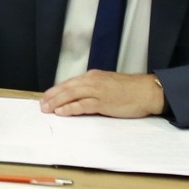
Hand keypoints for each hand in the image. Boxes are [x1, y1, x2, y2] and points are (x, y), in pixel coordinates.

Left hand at [41, 70, 164, 117]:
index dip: (56, 90)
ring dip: (56, 102)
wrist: (147, 91)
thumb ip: (94, 88)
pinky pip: (83, 105)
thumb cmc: (130, 89)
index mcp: (93, 76)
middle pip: (67, 88)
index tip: (46, 97)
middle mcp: (92, 81)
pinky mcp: (104, 102)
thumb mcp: (108, 84)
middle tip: (41, 105)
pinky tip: (61, 112)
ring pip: (71, 95)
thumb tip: (81, 96)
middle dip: (52, 96)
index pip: (69, 83)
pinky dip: (70, 108)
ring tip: (47, 109)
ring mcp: (97, 91)